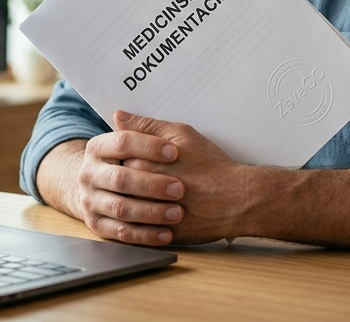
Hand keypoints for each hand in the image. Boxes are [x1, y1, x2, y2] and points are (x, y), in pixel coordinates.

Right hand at [66, 113, 187, 246]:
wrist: (104, 188)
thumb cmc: (133, 160)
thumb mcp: (141, 140)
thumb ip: (140, 128)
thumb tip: (121, 114)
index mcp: (97, 147)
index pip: (122, 142)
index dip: (149, 147)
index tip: (175, 152)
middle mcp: (88, 174)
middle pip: (120, 179)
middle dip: (152, 184)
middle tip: (180, 188)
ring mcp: (90, 201)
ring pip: (121, 208)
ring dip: (151, 212)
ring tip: (177, 213)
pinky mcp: (97, 225)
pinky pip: (121, 233)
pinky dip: (145, 235)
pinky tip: (167, 234)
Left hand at [116, 111, 252, 243]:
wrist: (235, 200)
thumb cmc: (211, 166)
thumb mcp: (181, 134)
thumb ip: (146, 125)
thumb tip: (118, 116)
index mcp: (140, 162)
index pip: (115, 159)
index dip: (128, 158)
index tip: (144, 161)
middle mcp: (138, 190)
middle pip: (118, 184)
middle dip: (130, 181)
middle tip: (155, 179)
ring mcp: (145, 215)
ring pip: (125, 208)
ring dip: (135, 202)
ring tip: (159, 196)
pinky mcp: (154, 234)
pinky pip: (137, 231)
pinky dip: (142, 223)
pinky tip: (157, 214)